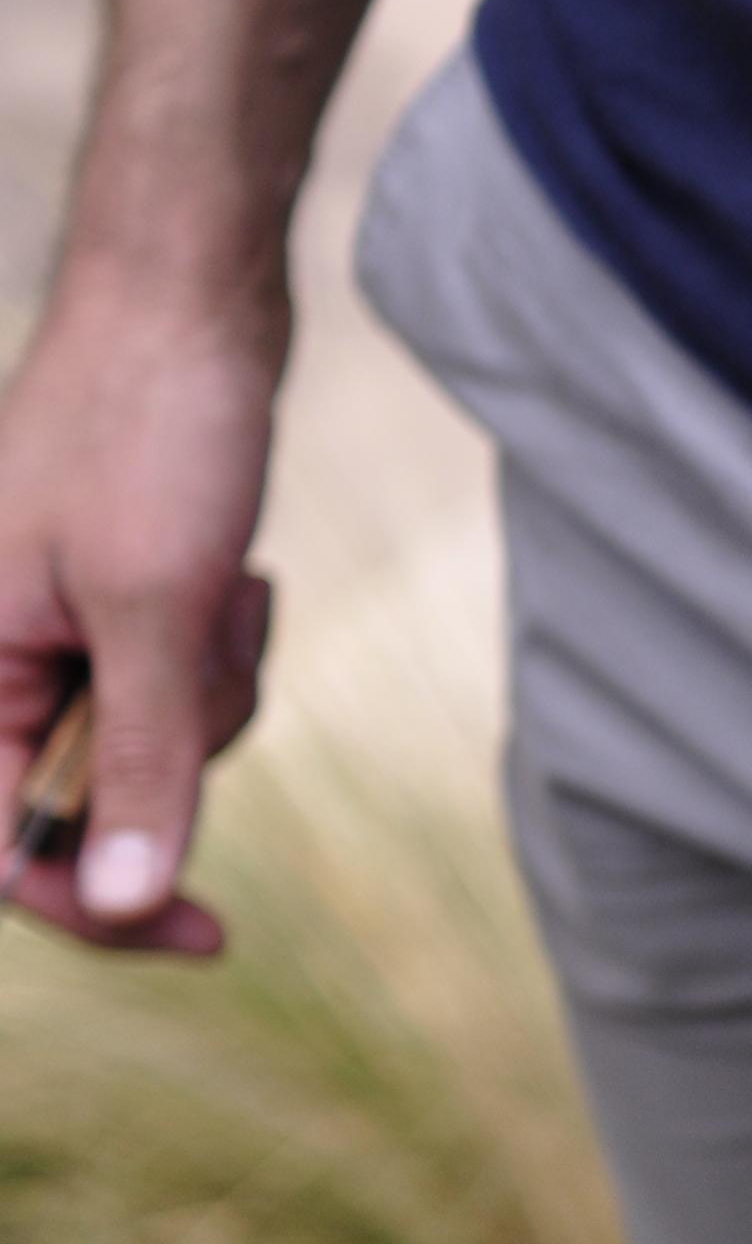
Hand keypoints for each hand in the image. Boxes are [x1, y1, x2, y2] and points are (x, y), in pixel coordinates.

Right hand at [0, 270, 283, 955]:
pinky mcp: (110, 615)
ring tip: (225, 590)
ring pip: (155, 746)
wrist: (186, 310)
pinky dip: (224, 652)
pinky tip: (237, 578)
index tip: (206, 933)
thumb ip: (141, 763)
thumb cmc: (151, 436)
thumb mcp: (159, 613)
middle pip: (94, 800)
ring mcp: (51, 639)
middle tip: (219, 643)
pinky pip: (181, 691)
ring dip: (214, 689)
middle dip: (180, 744)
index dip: (95, 902)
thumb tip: (128, 904)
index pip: (2, 849)